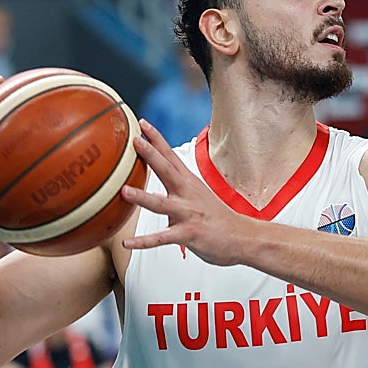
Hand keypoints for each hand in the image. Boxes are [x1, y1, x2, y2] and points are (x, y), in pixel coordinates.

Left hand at [120, 120, 251, 265]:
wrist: (243, 238)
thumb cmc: (218, 219)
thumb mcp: (197, 198)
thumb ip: (174, 193)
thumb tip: (151, 192)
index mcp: (189, 183)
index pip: (171, 156)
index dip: (156, 139)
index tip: (142, 124)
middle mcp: (187, 195)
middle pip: (167, 170)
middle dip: (151, 154)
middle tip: (135, 141)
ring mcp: (187, 214)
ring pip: (161, 204)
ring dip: (143, 197)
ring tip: (124, 191)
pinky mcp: (188, 234)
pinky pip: (162, 238)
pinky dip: (144, 241)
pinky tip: (127, 243)